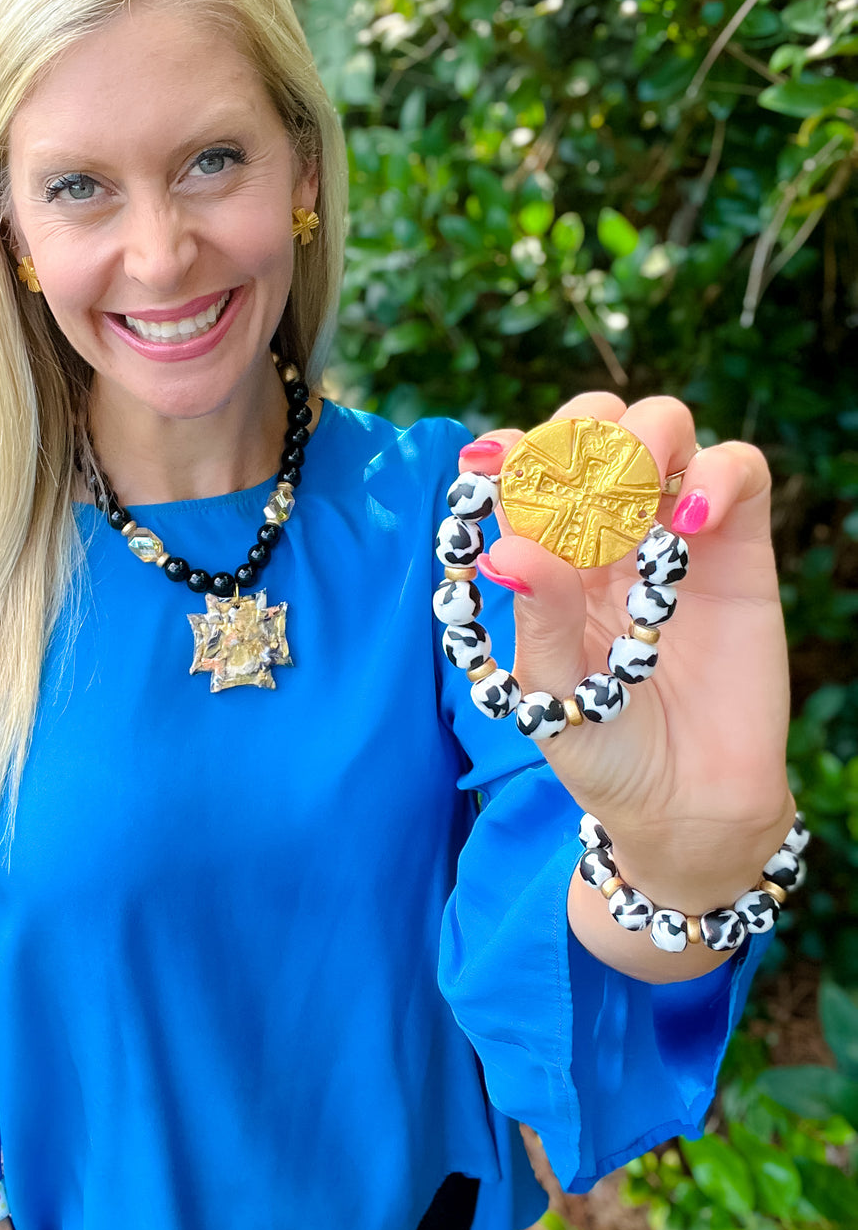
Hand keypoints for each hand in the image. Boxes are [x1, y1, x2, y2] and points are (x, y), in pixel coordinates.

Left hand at [458, 393, 792, 976]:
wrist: (686, 805)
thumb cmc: (603, 748)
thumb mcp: (555, 693)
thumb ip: (540, 619)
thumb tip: (506, 549)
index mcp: (549, 552)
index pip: (526, 465)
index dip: (509, 450)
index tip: (486, 467)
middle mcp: (608, 528)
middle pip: (595, 424)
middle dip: (579, 433)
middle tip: (575, 492)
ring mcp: (675, 530)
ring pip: (664, 426)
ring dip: (641, 440)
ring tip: (629, 506)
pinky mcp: (742, 547)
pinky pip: (741, 470)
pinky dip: (716, 474)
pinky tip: (691, 523)